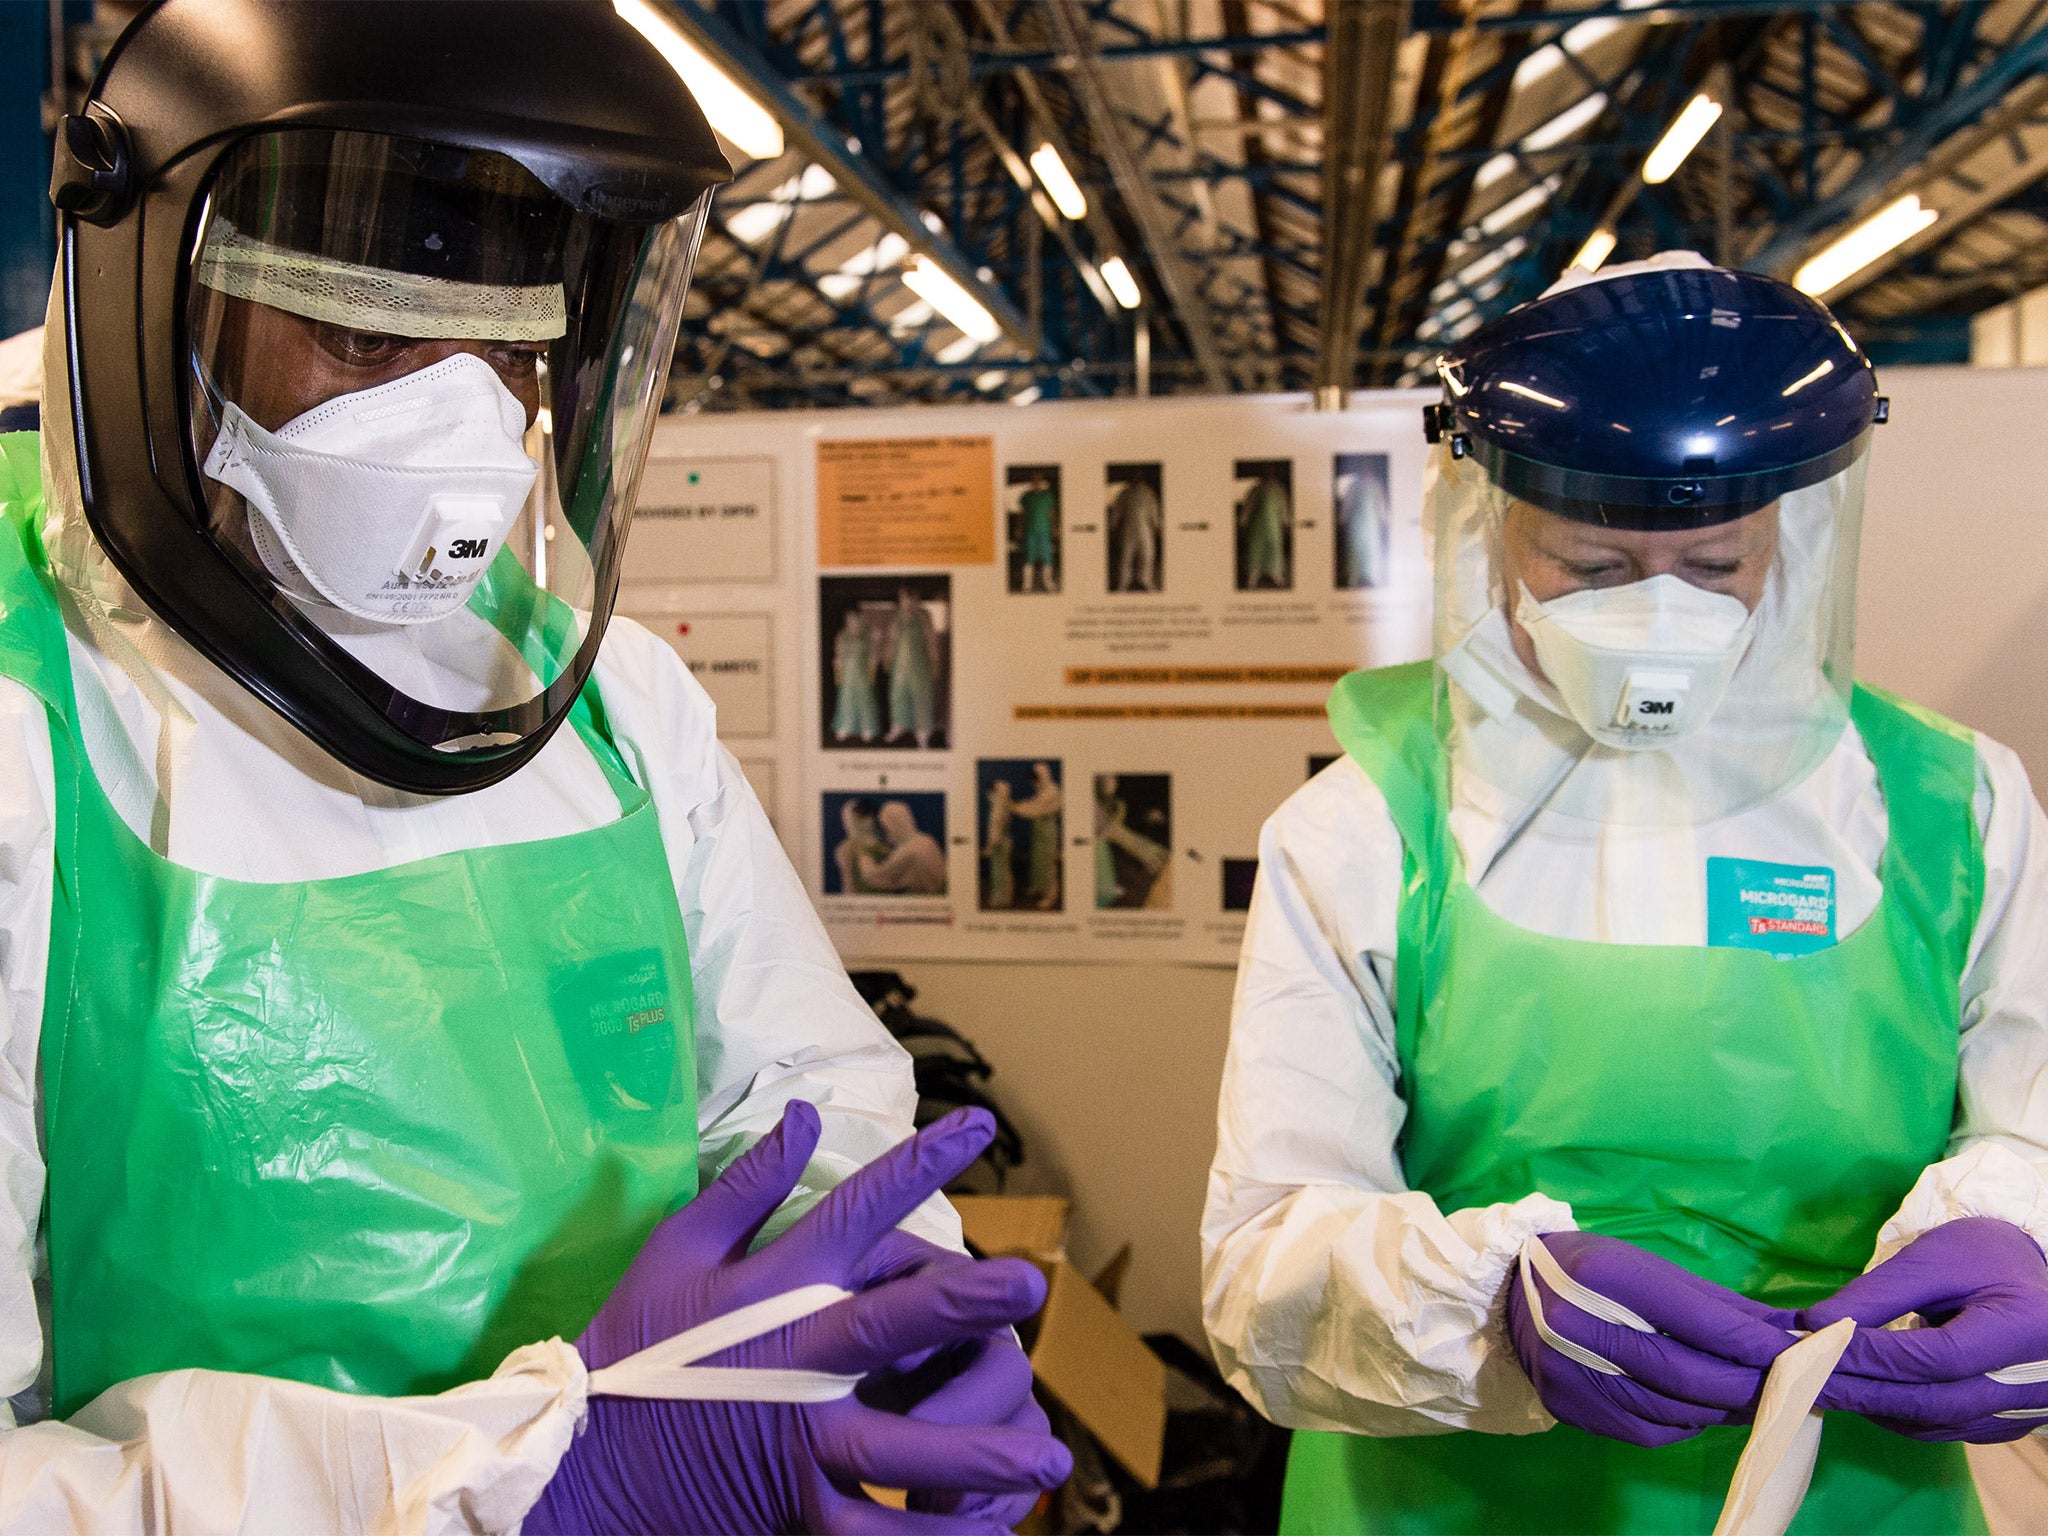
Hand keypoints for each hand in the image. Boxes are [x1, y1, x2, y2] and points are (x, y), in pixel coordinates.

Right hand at [525, 1102, 1072, 1533]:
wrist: (580, 1470)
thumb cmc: (631, 1351)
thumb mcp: (675, 1251)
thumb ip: (748, 1186)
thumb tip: (806, 1115)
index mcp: (772, 1287)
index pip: (856, 1209)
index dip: (921, 1162)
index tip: (982, 1125)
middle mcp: (794, 1359)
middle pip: (890, 1325)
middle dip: (963, 1303)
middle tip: (1030, 1285)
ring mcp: (797, 1442)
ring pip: (900, 1449)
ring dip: (978, 1454)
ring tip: (1043, 1460)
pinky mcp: (794, 1511)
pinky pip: (875, 1534)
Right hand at [1508, 1231, 1799, 1446]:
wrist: (1508, 1292)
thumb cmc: (1590, 1269)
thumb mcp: (1646, 1266)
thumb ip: (1714, 1303)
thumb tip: (1786, 1332)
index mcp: (1602, 1276)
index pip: (1693, 1318)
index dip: (1750, 1340)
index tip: (1795, 1352)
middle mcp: (1578, 1327)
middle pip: (1685, 1371)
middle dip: (1747, 1381)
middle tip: (1790, 1385)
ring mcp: (1572, 1375)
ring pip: (1672, 1408)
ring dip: (1725, 1408)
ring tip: (1757, 1399)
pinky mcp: (1571, 1409)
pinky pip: (1649, 1430)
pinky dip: (1688, 1423)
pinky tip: (1705, 1409)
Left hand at [1805, 1217, 2047, 1442]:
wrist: (2036, 1281)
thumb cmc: (1985, 1257)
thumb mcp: (1934, 1260)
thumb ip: (1878, 1293)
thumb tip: (1816, 1324)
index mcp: (2023, 1331)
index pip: (1938, 1358)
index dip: (1874, 1355)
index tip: (1817, 1341)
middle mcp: (2031, 1383)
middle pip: (1936, 1402)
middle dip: (1864, 1390)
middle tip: (1804, 1375)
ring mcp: (2020, 1409)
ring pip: (1937, 1424)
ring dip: (1874, 1407)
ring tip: (1823, 1384)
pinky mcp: (2005, 1422)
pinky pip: (1945, 1428)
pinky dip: (1898, 1415)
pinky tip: (1862, 1393)